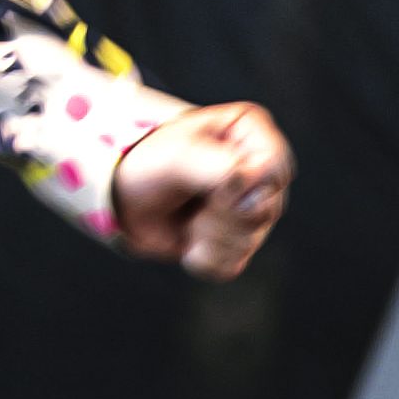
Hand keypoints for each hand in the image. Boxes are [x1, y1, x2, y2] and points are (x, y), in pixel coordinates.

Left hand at [111, 102, 290, 277]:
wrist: (123, 197)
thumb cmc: (148, 162)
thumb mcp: (178, 155)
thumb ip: (218, 165)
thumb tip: (253, 187)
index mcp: (252, 134)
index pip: (275, 168)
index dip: (242, 185)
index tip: (209, 185)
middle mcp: (260, 172)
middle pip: (265, 209)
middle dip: (219, 213)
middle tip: (191, 199)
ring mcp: (253, 209)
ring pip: (249, 240)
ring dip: (207, 236)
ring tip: (188, 216)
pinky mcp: (238, 242)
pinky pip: (232, 264)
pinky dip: (203, 258)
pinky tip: (189, 239)